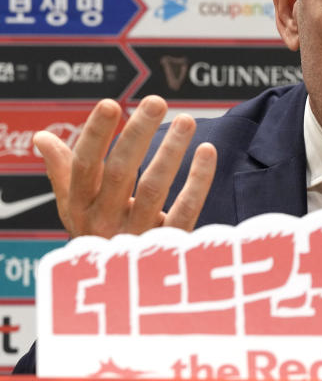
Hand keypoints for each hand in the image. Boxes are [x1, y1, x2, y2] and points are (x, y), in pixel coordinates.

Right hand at [33, 96, 216, 238]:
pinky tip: (207, 151)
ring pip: (153, 189)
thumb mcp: (76, 208)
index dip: (95, 136)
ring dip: (170, 152)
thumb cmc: (100, 236)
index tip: (110, 104)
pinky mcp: (168, 247)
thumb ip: (63, 171)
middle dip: (137, 135)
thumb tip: (41, 136)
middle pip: (119, 174)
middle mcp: (104, 223)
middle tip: (156, 101)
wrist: (122, 291)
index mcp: (80, 208)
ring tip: (186, 120)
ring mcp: (137, 237)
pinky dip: (198, 180)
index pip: (83, 167)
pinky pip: (185, 211)